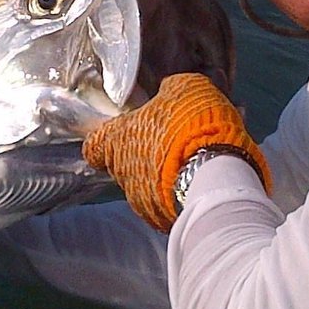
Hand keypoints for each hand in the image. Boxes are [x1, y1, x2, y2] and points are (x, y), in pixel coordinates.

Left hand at [83, 73, 270, 231]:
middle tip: (173, 143)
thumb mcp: (185, 88)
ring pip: (147, 186)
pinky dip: (180, 194)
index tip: (121, 134)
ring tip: (195, 162)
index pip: (93, 146)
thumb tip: (168, 90)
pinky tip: (202, 182)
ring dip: (164, 176)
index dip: (106, 139)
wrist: (214, 175)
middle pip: (124, 164)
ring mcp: (141, 201)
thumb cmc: (191, 126)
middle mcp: (122, 173)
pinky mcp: (162, 220)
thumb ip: (169, 90)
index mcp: (117, 140)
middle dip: (145, 155)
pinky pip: (167, 204)